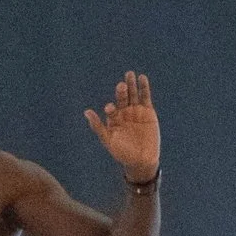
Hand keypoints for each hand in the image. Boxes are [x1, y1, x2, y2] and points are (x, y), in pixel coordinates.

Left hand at [85, 70, 161, 184]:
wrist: (142, 161)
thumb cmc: (122, 153)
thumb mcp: (108, 140)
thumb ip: (98, 126)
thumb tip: (86, 112)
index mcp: (113, 118)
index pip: (111, 109)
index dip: (111, 108)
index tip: (111, 109)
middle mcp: (124, 112)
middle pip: (122, 98)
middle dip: (121, 92)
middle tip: (121, 85)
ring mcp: (136, 111)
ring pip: (133, 95)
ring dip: (131, 85)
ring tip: (129, 74)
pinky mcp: (148, 112)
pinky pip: (146, 98)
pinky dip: (144, 88)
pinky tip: (142, 78)